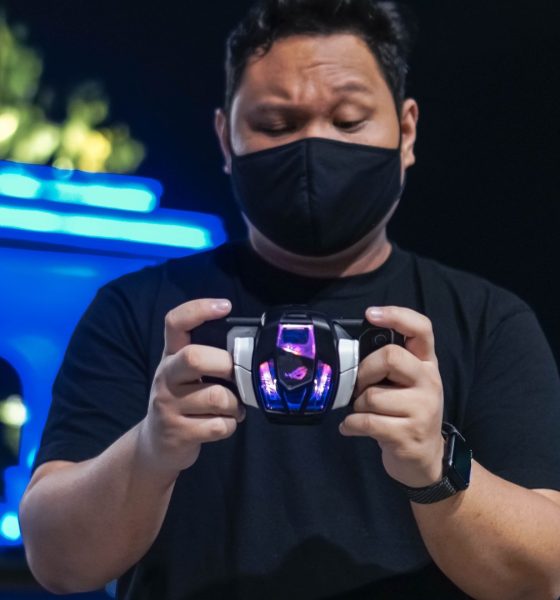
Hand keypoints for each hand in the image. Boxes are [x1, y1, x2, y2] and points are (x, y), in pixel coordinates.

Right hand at [138, 298, 245, 474]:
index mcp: (170, 356)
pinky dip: (230, 426)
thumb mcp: (186, 376)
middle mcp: (165, 376)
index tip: (226, 305)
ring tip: (232, 407)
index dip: (199, 309)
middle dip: (226, 366)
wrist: (156, 446)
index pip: (175, 322)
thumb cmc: (182, 402)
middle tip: (236, 377)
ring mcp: (167, 406)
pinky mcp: (177, 433)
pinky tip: (223, 424)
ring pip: (217, 397)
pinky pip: (219, 425)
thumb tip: (250, 348)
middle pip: (195, 357)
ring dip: (234, 404)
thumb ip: (209, 358)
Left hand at [339, 306, 444, 487]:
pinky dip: (350, 425)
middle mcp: (430, 382)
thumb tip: (352, 351)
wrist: (426, 460)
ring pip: (372, 395)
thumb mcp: (405, 384)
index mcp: (427, 364)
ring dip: (356, 406)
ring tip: (363, 413)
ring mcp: (423, 410)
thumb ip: (389, 364)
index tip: (370, 314)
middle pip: (390, 356)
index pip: (421, 328)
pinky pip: (366, 422)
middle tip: (358, 387)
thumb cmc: (406, 414)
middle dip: (364, 371)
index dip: (396, 316)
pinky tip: (351, 428)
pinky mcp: (408, 435)